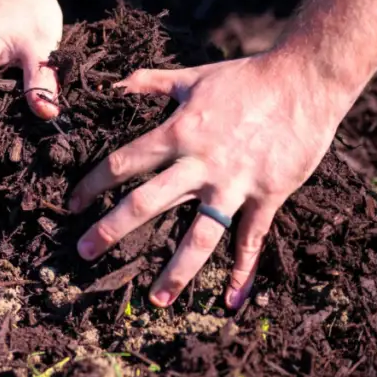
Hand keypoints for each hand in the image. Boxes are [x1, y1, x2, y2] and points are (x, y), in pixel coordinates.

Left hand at [67, 51, 351, 309]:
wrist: (304, 81)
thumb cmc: (245, 78)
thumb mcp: (192, 77)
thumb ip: (150, 82)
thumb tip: (114, 84)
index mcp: (177, 133)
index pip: (122, 164)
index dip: (93, 185)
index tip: (72, 204)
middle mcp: (200, 164)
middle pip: (146, 203)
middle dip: (112, 229)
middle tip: (85, 252)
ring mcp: (234, 184)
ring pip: (199, 235)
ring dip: (176, 270)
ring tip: (157, 299)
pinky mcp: (267, 195)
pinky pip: (251, 239)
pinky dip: (243, 271)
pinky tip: (231, 299)